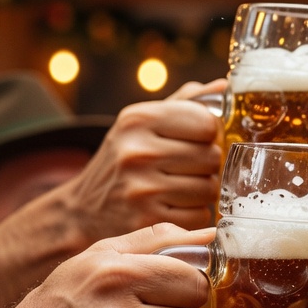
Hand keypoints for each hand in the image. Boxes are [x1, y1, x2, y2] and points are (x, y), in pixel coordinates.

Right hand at [61, 79, 222, 239]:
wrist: (83, 210)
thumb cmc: (124, 160)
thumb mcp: (142, 123)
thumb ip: (184, 103)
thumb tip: (224, 85)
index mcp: (138, 119)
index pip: (207, 123)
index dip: (209, 134)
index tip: (195, 140)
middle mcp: (138, 152)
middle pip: (212, 157)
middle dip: (206, 165)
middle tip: (186, 169)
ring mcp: (142, 189)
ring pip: (210, 189)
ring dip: (202, 192)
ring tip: (179, 189)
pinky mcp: (148, 221)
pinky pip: (200, 217)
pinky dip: (194, 215)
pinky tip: (173, 208)